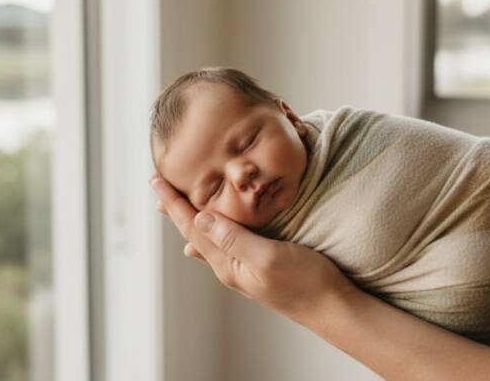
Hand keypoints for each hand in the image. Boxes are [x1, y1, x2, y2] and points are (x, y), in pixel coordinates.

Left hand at [150, 176, 358, 322]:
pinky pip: (225, 243)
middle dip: (176, 208)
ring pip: (208, 237)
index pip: (191, 226)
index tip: (156, 179)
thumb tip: (200, 217)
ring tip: (177, 205)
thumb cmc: (306, 283)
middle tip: (159, 186)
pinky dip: (212, 228)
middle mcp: (230, 266)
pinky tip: (208, 233)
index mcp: (228, 262)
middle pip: (194, 232)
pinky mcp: (259, 265)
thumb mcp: (268, 258)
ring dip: (191, 217)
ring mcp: (243, 267)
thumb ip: (234, 238)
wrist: (333, 309)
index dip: (173, 202)